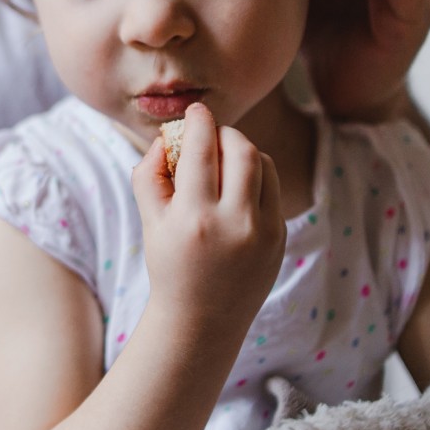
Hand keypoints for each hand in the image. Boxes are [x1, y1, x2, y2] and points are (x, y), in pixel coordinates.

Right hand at [130, 103, 283, 335]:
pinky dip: (256, 177)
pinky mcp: (279, 238)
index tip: (196, 111)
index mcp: (194, 219)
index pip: (202, 151)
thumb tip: (168, 136)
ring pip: (263, 164)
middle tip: (212, 134)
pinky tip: (239, 186)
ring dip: (244, 151)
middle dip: (226, 133)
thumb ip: (149, 174)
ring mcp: (262, 233)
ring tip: (226, 158)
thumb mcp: (150, 221)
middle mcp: (233, 224)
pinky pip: (273, 189)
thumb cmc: (170, 264)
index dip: (200, 122)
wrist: (202, 319)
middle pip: (242, 149)